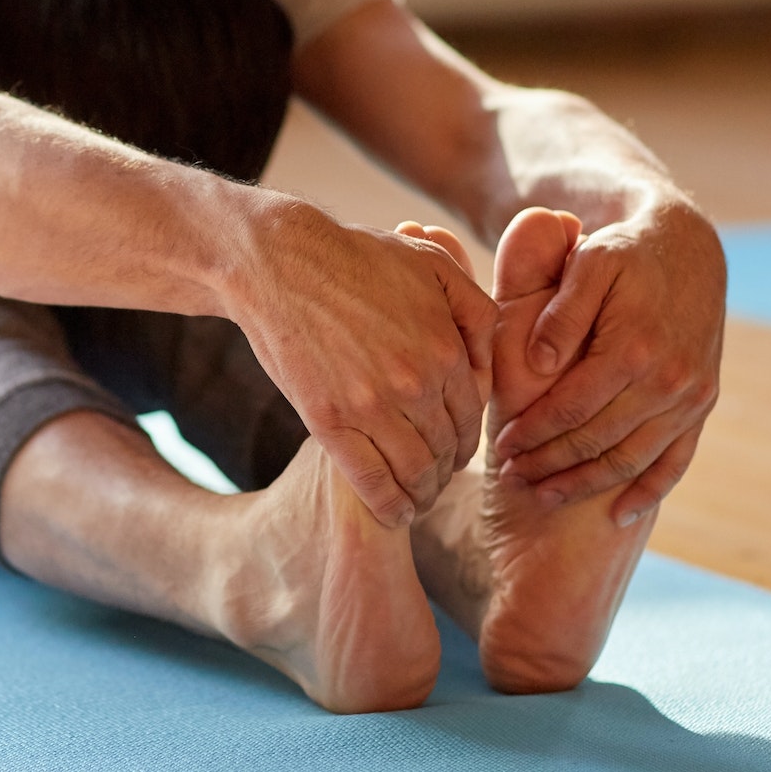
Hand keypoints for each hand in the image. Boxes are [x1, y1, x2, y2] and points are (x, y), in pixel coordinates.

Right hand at [226, 204, 495, 528]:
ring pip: (414, 471)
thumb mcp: (433, 264)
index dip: (468, 442)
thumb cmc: (355, 257)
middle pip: (446, 450)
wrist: (281, 263)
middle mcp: (415, 383)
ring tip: (418, 498)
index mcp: (445, 348)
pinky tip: (396, 513)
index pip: (471, 417)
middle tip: (437, 478)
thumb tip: (489, 363)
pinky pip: (370, 481)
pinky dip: (390, 505)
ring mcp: (370, 406)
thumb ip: (476, 309)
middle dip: (446, 470)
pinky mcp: (328, 421)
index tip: (457, 453)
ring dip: (423, 493)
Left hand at [491, 197, 724, 525]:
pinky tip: (618, 514)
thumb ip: (561, 312)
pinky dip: (649, 490)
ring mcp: (690, 396)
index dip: (533, 432)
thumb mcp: (589, 263)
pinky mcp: (703, 403)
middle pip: (597, 440)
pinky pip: (677, 460)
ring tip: (545, 494)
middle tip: (511, 477)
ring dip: (587, 484)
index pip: (570, 408)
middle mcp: (668, 380)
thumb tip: (537, 361)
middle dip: (550, 464)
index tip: (501, 446)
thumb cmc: (624, 253)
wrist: (689, 247)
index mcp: (633, 347)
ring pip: (632, 459)